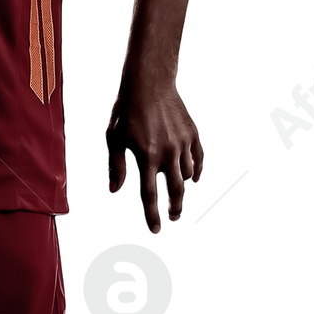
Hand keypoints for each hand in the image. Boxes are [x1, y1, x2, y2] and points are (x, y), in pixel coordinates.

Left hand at [107, 82, 202, 231]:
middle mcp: (167, 153)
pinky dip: (197, 170)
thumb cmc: (127, 110)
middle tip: (173, 217)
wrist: (149, 82)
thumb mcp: (114, 137)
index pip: (149, 195)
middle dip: (175, 208)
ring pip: (188, 175)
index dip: (152, 215)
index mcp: (145, 156)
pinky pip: (199, 158)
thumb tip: (115, 190)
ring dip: (181, 186)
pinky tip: (193, 177)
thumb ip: (116, 166)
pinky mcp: (192, 133)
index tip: (157, 230)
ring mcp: (182, 143)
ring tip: (175, 191)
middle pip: (176, 191)